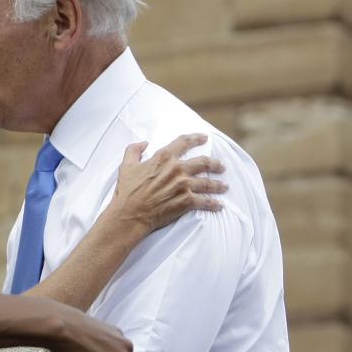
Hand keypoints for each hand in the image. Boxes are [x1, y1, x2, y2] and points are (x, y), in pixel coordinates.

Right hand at [110, 134, 226, 233]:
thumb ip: (134, 150)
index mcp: (164, 157)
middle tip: (221, 166)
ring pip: (208, 183)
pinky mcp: (187, 201)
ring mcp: (184, 185)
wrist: (130, 213)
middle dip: (215, 164)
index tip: (204, 138)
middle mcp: (177, 169)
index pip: (184, 142)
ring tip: (225, 186)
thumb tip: (143, 143)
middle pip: (203, 162)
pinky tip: (220, 205)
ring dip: (218, 184)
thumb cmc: (127, 191)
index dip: (196, 138)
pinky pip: (205, 202)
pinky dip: (214, 204)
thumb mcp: (126, 165)